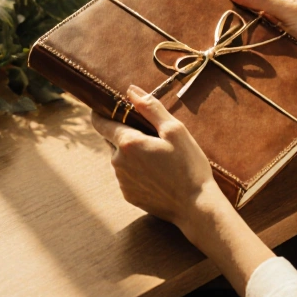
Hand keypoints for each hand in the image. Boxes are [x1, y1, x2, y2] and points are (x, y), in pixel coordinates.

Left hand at [92, 85, 226, 230]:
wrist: (195, 206)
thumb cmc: (189, 165)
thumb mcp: (175, 130)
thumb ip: (150, 108)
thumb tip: (131, 91)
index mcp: (128, 143)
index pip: (100, 123)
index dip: (101, 113)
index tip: (109, 107)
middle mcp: (118, 162)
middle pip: (113, 140)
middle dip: (126, 134)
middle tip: (152, 136)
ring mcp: (122, 181)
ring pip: (121, 159)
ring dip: (133, 154)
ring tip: (159, 158)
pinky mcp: (128, 195)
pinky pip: (127, 176)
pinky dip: (138, 171)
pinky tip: (158, 174)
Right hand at [220, 0, 296, 72]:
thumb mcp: (291, 12)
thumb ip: (265, 1)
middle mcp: (288, 8)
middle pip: (257, 5)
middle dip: (238, 7)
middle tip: (215, 11)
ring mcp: (288, 24)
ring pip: (260, 20)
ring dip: (245, 22)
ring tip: (224, 25)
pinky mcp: (288, 40)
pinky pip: (266, 34)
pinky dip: (253, 35)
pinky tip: (243, 40)